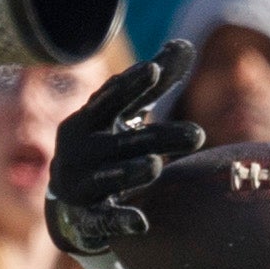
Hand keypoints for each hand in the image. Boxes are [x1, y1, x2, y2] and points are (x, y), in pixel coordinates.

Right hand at [46, 40, 202, 255]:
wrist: (70, 206)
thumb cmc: (107, 148)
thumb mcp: (126, 117)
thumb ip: (154, 86)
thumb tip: (185, 45)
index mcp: (88, 121)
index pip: (110, 99)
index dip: (130, 85)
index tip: (154, 70)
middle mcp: (79, 150)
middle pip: (123, 141)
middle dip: (158, 137)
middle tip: (199, 135)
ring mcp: (80, 184)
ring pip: (109, 177)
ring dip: (131, 172)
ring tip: (157, 166)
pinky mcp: (85, 217)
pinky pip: (103, 220)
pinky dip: (121, 220)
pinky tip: (142, 223)